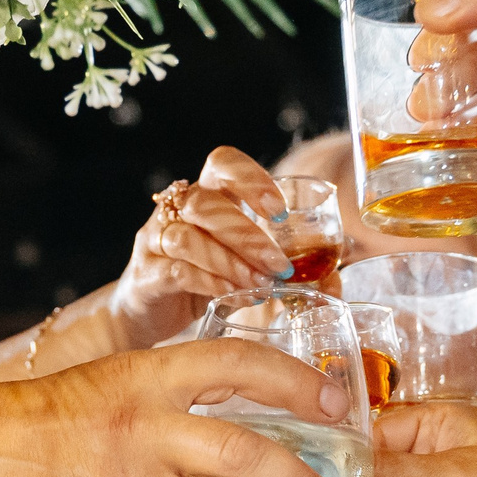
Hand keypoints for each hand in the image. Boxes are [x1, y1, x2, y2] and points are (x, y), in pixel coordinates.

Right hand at [105, 147, 293, 346]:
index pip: (223, 163)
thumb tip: (330, 281)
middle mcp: (176, 210)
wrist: (148, 313)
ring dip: (230, 261)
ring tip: (260, 284)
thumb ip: (277, 267)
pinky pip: (176, 270)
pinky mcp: (146, 273)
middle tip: (280, 264)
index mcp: (206, 195)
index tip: (280, 212)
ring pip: (187, 237)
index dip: (251, 179)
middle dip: (248, 234)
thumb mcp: (242, 266)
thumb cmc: (201, 281)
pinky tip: (230, 294)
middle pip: (205, 203)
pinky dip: (208, 282)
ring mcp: (155, 239)